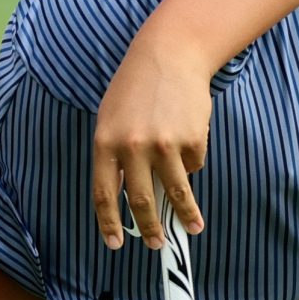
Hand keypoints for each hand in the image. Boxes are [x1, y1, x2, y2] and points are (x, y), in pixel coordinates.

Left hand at [92, 35, 214, 249]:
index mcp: (106, 142)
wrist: (170, 54)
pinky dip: (192, 160)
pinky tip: (189, 140)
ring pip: (176, 191)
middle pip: (141, 200)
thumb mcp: (112, 118)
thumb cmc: (137, 88)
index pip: (104, 193)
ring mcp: (164, 144)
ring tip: (193, 227)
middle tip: (159, 245)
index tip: (117, 244)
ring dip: (187, 215)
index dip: (110, 223)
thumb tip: (131, 197)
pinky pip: (194, 164)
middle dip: (151, 228)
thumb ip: (117, 156)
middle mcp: (133, 146)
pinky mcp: (192, 139)